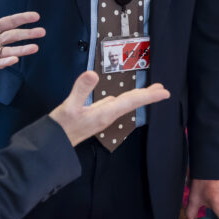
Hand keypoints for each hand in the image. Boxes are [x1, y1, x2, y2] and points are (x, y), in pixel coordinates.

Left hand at [0, 0, 44, 72]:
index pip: (10, 22)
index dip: (23, 18)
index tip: (36, 16)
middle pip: (14, 36)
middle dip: (28, 34)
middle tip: (42, 32)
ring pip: (10, 50)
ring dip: (23, 49)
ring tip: (35, 47)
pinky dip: (5, 61)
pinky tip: (14, 59)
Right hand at [49, 71, 169, 145]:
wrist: (54, 145)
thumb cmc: (62, 127)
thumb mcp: (69, 107)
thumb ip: (81, 90)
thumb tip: (93, 73)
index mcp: (105, 113)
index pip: (131, 101)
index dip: (148, 96)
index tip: (165, 93)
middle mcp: (107, 115)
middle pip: (131, 103)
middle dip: (147, 96)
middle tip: (163, 90)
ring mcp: (102, 116)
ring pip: (125, 104)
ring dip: (138, 97)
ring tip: (150, 92)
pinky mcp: (96, 116)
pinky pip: (116, 106)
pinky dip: (125, 99)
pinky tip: (125, 98)